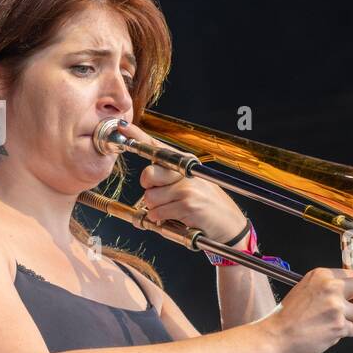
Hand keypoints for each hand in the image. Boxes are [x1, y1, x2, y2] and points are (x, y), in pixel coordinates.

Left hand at [123, 123, 247, 241]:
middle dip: (149, 189)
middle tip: (164, 197)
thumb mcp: (192, 186)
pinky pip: (158, 213)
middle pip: (148, 174)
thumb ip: (168, 181)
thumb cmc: (209, 208)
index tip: (121, 127)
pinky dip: (162, 220)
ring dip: (157, 210)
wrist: (231, 225)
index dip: (137, 136)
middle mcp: (186, 171)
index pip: (157, 146)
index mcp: (186, 163)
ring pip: (150, 198)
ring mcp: (187, 187)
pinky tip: (178, 219)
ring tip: (175, 211)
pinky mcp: (187, 204)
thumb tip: (145, 183)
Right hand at [260, 268, 352, 352]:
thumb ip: (326, 290)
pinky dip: (352, 332)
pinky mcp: (338, 324)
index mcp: (321, 275)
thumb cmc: (286, 320)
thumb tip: (351, 296)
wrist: (275, 338)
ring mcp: (336, 305)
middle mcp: (330, 286)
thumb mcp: (305, 292)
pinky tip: (341, 334)